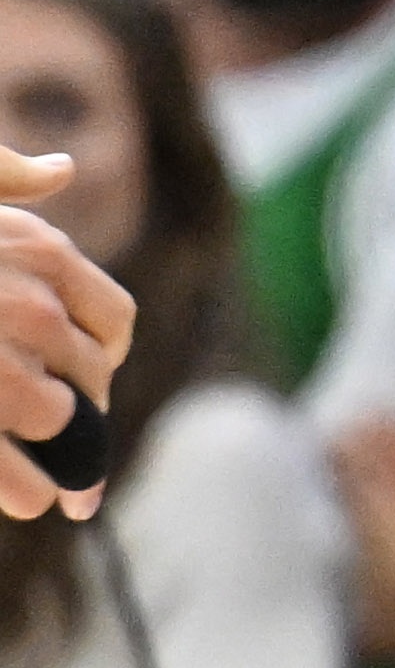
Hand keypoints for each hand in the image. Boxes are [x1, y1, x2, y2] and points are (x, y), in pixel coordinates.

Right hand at [0, 151, 123, 522]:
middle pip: (89, 376)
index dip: (103, 356)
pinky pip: (6, 468)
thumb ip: (8, 179)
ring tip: (54, 484)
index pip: (110, 321)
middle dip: (85, 415)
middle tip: (73, 444)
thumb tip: (62, 168)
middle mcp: (27, 307)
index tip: (90, 376)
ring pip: (56, 421)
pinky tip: (30, 499)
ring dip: (59, 454)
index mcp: (37, 252)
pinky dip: (20, 488)